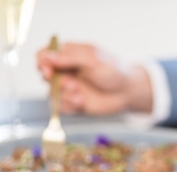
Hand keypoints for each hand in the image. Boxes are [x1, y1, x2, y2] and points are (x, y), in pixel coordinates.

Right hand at [37, 43, 152, 114]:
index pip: (44, 55)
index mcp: (68, 55)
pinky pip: (61, 107)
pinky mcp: (74, 102)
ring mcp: (69, 87)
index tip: (48, 70)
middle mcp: (66, 71)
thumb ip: (70, 58)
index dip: (42, 63)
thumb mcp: (92, 59)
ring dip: (64, 95)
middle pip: (45, 75)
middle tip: (72, 85)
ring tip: (80, 96)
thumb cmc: (114, 71)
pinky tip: (82, 102)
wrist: (128, 92)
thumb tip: (47, 56)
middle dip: (57, 82)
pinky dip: (69, 105)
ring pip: (52, 93)